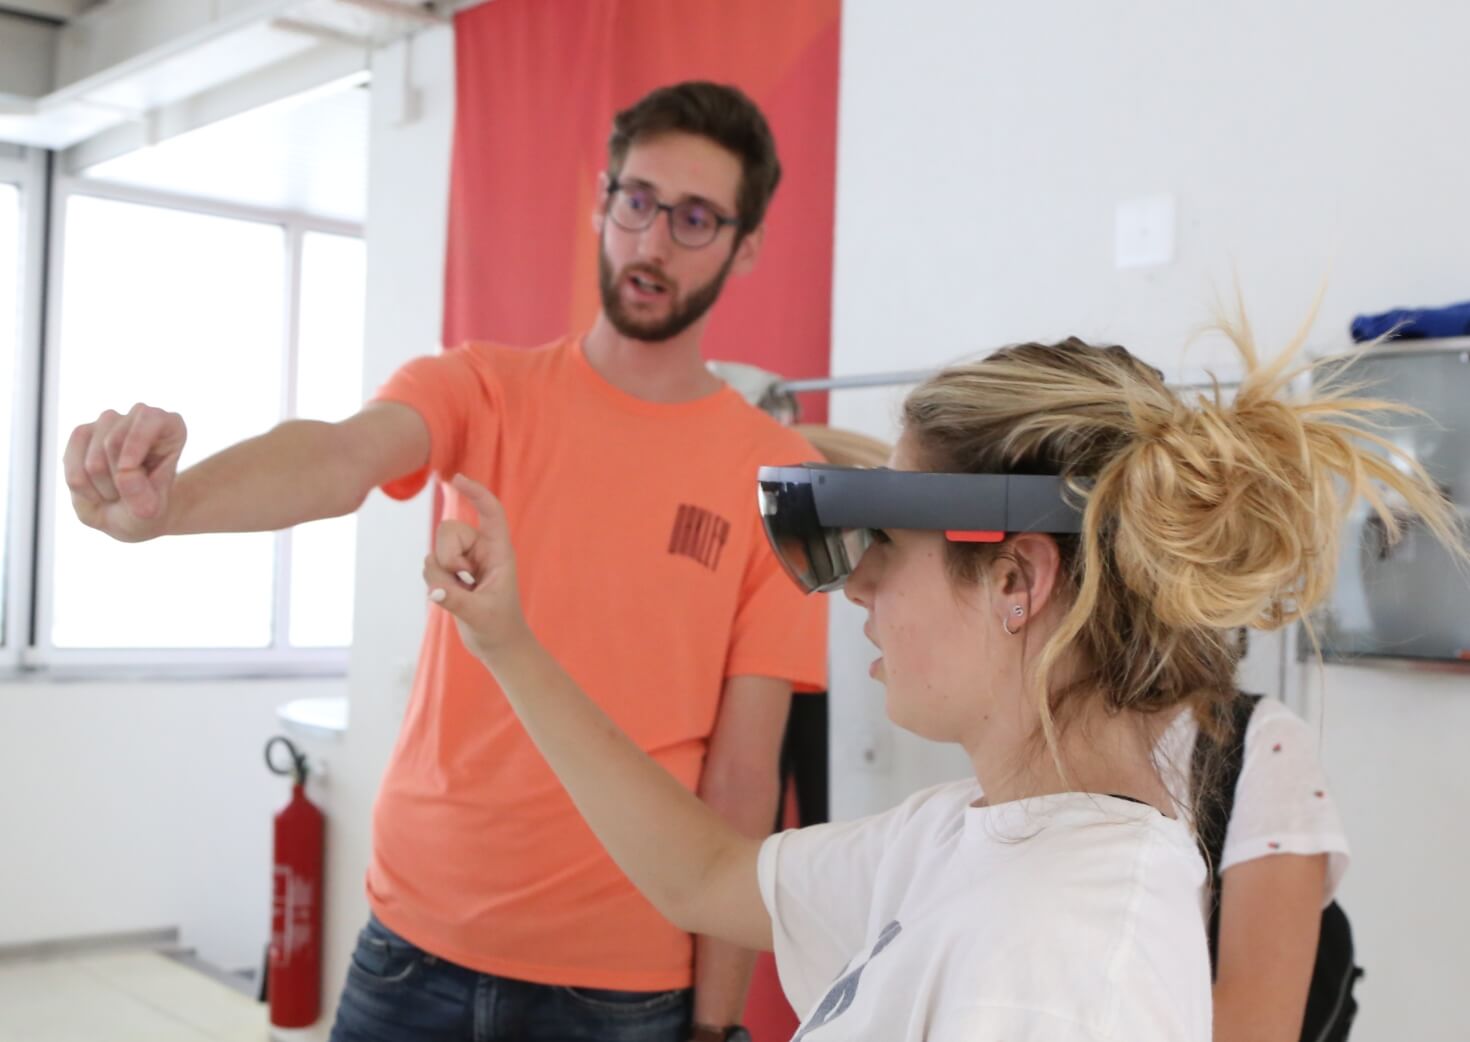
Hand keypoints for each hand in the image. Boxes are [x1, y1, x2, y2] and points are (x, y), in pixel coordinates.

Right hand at [63, 404, 185, 541]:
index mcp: (170, 426)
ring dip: (101, 487)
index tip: (128, 469)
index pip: (149, 418)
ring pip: (93, 459)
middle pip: (114, 442)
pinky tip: (95, 488)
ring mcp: (108, 422)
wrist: (125, 513)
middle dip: (117, 479)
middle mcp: (138, 417)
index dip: (135, 442)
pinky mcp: (82, 433)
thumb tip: (125, 471)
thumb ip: (142, 495)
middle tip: (129, 494)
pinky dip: (81, 487)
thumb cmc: (145, 506)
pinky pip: (71, 464)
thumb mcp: (150, 510)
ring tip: (115, 491)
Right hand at [422, 474, 531, 661]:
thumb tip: (435, 590)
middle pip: (449, 530)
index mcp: (499, 552)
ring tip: (458, 594)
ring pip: (436, 550)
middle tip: (462, 581)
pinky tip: (450, 595)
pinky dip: (434, 581)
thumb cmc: (498, 628)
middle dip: (446, 556)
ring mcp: (465, 561)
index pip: (490, 513)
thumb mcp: (480, 615)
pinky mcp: (451, 572)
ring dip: (439, 574)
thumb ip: (456, 601)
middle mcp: (481, 551)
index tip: (458, 479)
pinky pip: (430, 565)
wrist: (498, 645)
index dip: (476, 493)